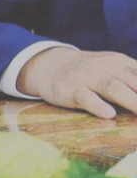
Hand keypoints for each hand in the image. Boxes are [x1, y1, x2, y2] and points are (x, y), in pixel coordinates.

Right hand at [16, 48, 136, 118]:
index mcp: (121, 62)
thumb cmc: (89, 72)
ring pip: (113, 88)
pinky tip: (108, 114)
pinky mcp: (70, 90)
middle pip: (133, 82)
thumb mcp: (114, 68)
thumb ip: (133, 78)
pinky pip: (85, 97)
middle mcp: (106, 67)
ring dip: (131, 101)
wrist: (50, 65)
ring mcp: (87, 78)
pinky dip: (97, 105)